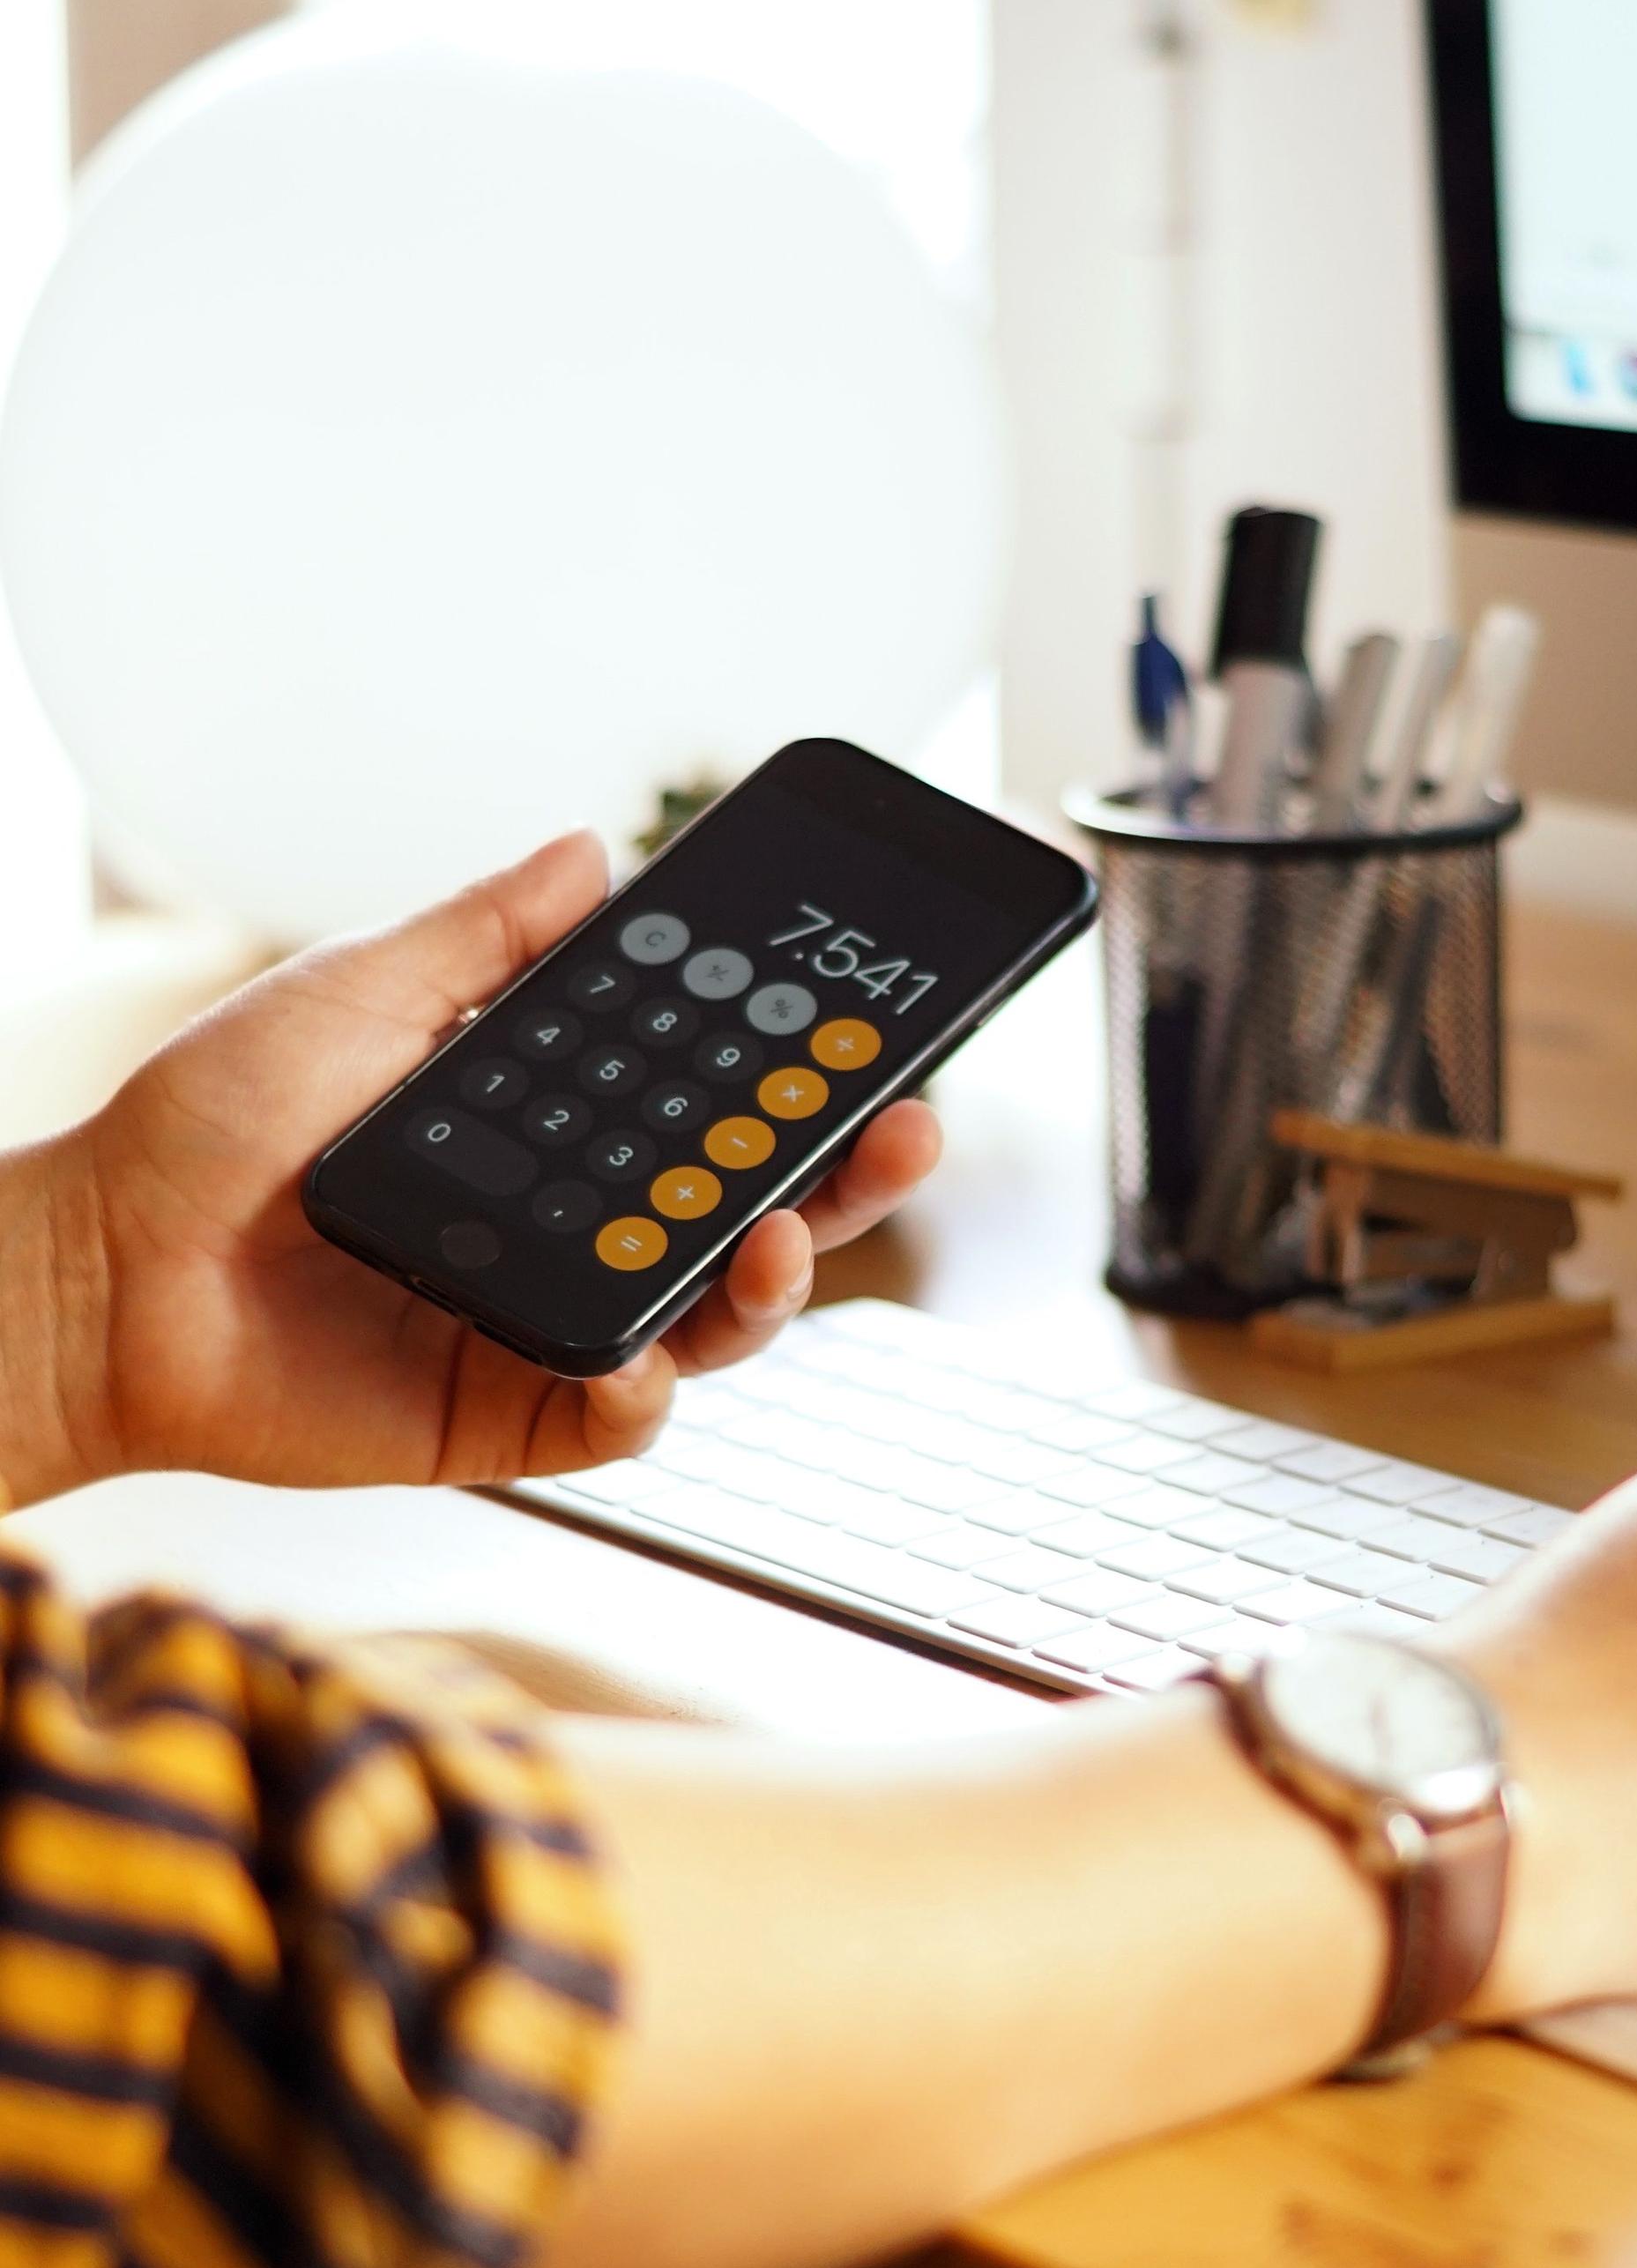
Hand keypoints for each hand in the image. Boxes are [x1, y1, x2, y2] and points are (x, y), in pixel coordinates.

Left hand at [25, 832, 940, 1498]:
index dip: (802, 1082)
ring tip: (782, 1234)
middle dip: (843, 1179)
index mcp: (558, 1131)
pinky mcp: (507, 1411)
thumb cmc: (209, 1129)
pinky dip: (645, 1387)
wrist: (101, 1264)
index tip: (869, 1037)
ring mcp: (549, 1319)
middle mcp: (575, 1226)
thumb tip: (592, 852)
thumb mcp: (362, 993)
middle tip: (903, 1128)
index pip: (714, 1107)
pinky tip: (647, 1349)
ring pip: (710, 1318)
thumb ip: (485, 936)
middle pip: (748, 1211)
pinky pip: (614, 1415)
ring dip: (773, 1281)